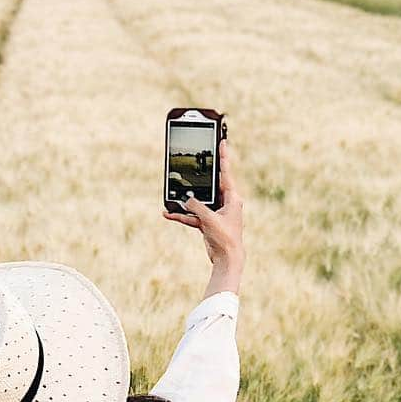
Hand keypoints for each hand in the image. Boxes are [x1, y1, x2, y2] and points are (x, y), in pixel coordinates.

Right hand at [164, 139, 243, 295]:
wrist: (227, 259)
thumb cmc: (226, 238)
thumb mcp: (210, 220)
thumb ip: (197, 207)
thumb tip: (185, 199)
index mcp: (232, 198)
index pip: (226, 173)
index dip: (224, 157)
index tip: (223, 142)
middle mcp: (225, 203)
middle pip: (211, 184)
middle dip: (199, 177)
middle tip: (195, 160)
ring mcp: (215, 212)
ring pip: (198, 201)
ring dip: (185, 201)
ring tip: (173, 193)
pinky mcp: (207, 222)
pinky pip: (192, 215)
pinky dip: (181, 215)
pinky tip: (168, 213)